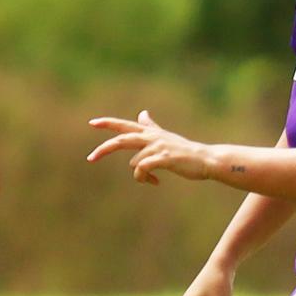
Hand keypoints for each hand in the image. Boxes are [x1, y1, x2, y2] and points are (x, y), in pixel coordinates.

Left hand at [86, 111, 217, 184]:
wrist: (206, 159)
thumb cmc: (184, 152)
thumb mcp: (165, 137)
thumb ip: (151, 127)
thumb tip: (142, 113)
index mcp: (150, 133)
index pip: (125, 125)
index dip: (108, 123)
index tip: (92, 123)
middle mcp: (152, 137)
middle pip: (121, 140)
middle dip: (103, 149)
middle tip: (90, 158)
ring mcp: (158, 147)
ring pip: (134, 163)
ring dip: (139, 175)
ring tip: (150, 179)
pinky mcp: (164, 158)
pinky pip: (143, 169)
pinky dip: (145, 178)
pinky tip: (154, 182)